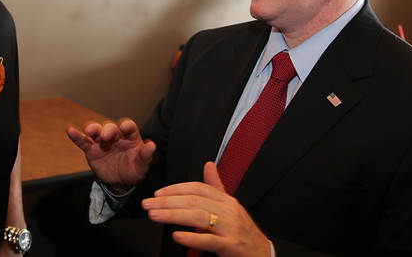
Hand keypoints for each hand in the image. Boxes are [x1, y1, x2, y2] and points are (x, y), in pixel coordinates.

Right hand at [66, 118, 156, 192]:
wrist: (121, 182)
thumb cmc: (134, 169)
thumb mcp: (142, 166)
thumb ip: (146, 156)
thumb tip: (152, 146)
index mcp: (130, 137)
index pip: (128, 127)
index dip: (126, 126)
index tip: (125, 128)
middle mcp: (115, 136)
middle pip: (110, 127)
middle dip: (107, 130)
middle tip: (105, 136)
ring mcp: (102, 141)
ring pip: (96, 131)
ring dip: (92, 128)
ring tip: (88, 131)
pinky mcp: (91, 150)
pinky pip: (83, 141)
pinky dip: (76, 136)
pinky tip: (70, 130)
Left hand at [141, 162, 270, 256]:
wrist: (263, 254)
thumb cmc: (242, 231)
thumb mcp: (230, 206)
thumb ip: (216, 187)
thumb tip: (208, 164)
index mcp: (226, 200)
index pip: (198, 188)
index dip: (175, 189)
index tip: (157, 193)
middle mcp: (229, 211)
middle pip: (194, 201)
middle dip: (167, 201)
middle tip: (147, 204)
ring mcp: (231, 228)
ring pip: (198, 218)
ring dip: (173, 215)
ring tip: (154, 216)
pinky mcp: (232, 246)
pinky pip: (209, 241)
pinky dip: (192, 238)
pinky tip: (177, 236)